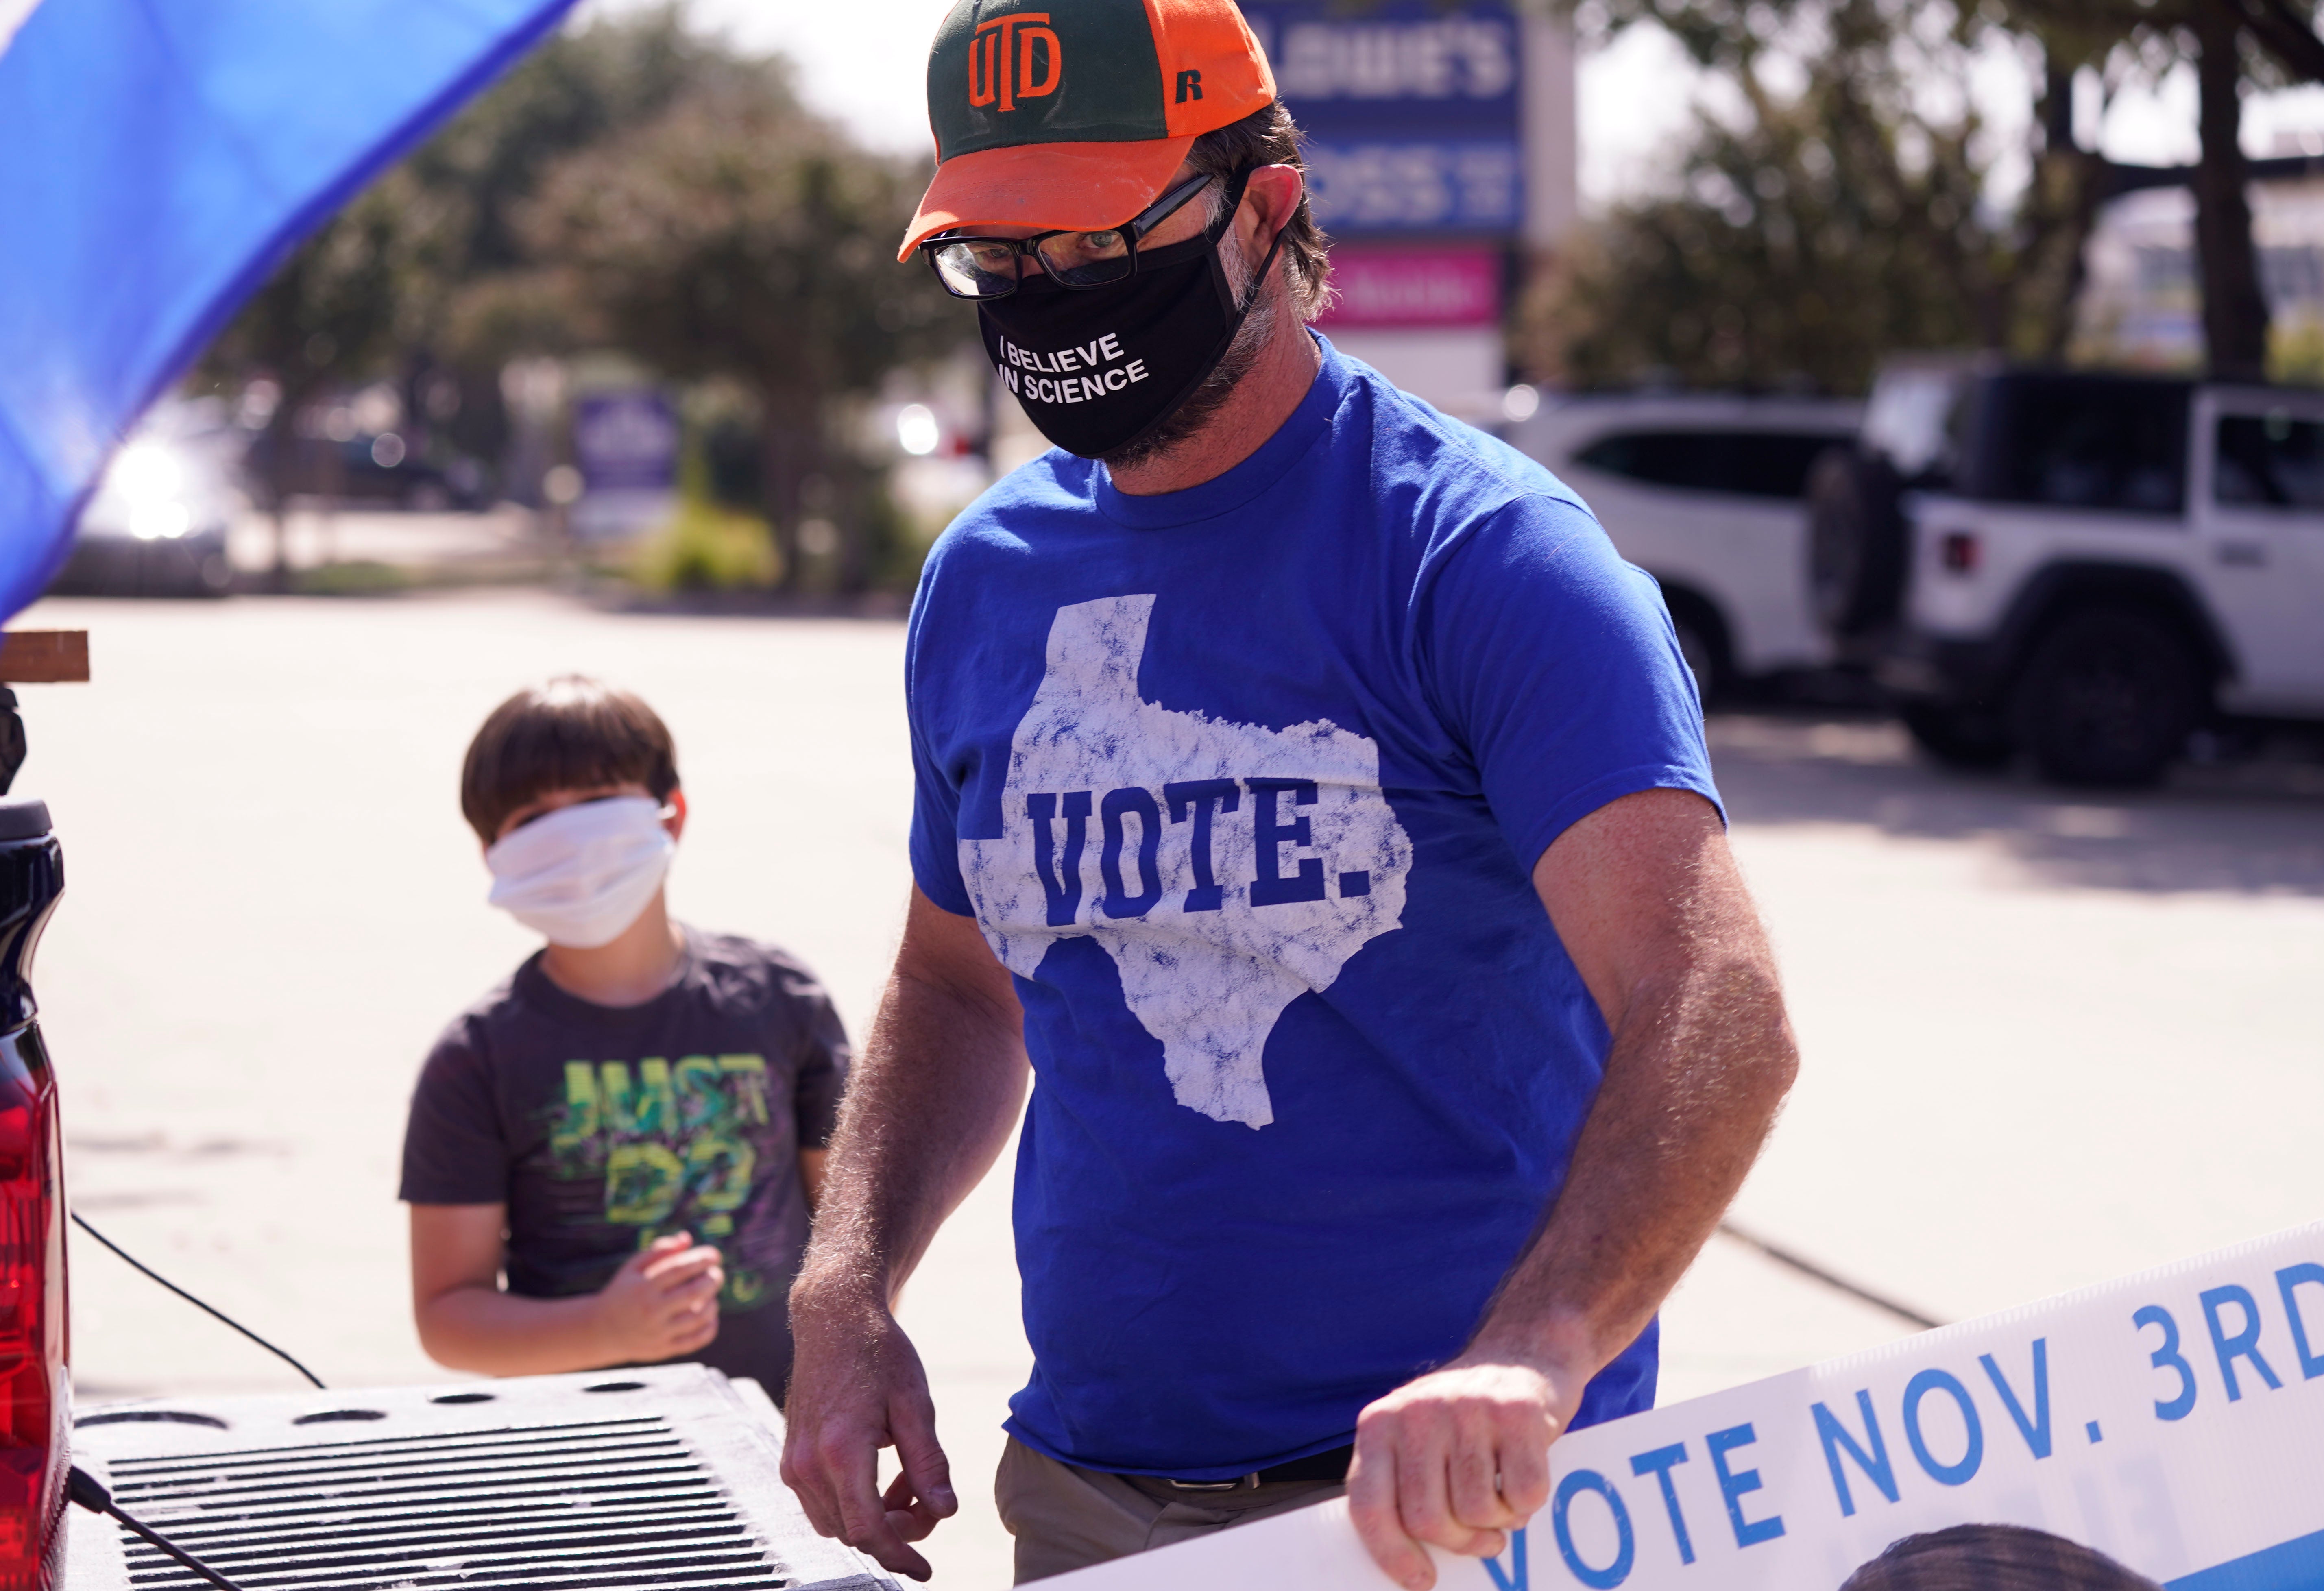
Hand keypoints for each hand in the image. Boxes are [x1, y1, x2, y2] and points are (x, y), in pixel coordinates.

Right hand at [592, 1233, 723, 1363]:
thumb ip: (659, 1251)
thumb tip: (687, 1238)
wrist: (601, 1330)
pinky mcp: (662, 1349)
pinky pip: (695, 1341)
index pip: (679, 1269)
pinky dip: (709, 1328)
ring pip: (698, 1318)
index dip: (701, 1259)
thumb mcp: (633, 1268)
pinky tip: (711, 1316)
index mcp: (644, 1287)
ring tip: (711, 1295)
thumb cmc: (623, 1292)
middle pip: (693, 1294)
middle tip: (717, 1274)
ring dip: (712, 1303)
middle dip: (712, 1280)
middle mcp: (651, 1310)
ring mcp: (658, 1333)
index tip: (715, 1255)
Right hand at [781, 1280, 956, 1580]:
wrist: (832, 1316)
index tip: (925, 1571)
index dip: (900, 1555)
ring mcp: (793, 1462)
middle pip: (854, 1533)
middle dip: (896, 1531)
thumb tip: (944, 1512)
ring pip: (837, 1523)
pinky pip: (822, 1503)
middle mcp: (807, 1465)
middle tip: (927, 1499)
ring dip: (875, 1516)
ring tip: (907, 1477)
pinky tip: (882, 1470)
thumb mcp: (915, 1404)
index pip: (869, 1531)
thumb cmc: (877, 1352)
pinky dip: (854, 1502)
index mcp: (841, 1452)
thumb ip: (928, 1463)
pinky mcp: (791, 1456)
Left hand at [1347, 1354, 1579, 1590]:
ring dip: (1498, 1521)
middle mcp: (1417, 1412)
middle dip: (1460, 1541)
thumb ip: (1399, 1485)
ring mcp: (1466, 1409)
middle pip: (1427, 1519)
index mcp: (1379, 1424)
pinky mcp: (1517, 1413)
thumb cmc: (1462, 1417)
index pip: (1369, 1507)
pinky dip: (1528, 1502)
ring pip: (1477, 1513)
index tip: (1421, 1581)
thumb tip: (1405, 1566)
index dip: (1391, 1554)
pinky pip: (1524, 1496)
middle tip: (1482, 1537)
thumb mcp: (1414, 1437)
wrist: (1523, 1350)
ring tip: (1501, 1494)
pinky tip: (1523, 1474)